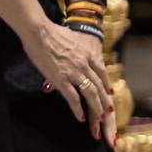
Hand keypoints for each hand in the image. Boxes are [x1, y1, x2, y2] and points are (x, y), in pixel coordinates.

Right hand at [22, 20, 113, 142]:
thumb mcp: (74, 40)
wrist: (40, 32)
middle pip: (99, 85)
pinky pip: (73, 97)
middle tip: (108, 112)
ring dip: (95, 107)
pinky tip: (80, 118)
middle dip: (105, 100)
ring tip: (99, 118)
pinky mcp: (61, 79)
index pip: (102, 72)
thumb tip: (77, 54)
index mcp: (89, 54)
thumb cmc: (54, 33)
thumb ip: (78, 50)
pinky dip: (77, 109)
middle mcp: (85, 64)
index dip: (107, 84)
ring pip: (90, 93)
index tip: (110, 93)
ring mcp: (74, 72)